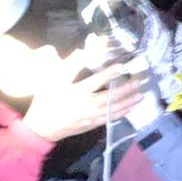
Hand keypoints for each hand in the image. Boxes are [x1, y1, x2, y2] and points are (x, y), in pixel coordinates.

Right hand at [22, 49, 144, 140]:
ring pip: (112, 109)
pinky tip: (129, 109)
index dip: (110, 73)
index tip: (122, 66)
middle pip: (110, 97)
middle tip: (139, 82)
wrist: (41, 128)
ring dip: (127, 102)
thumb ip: (69, 66)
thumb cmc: (47, 101)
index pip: (96, 80)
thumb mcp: (53, 81)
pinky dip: (120, 113)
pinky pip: (109, 119)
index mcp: (76, 92)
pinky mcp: (91, 125)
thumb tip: (82, 52)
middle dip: (126, 90)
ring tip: (140, 96)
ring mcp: (90, 117)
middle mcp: (86, 105)